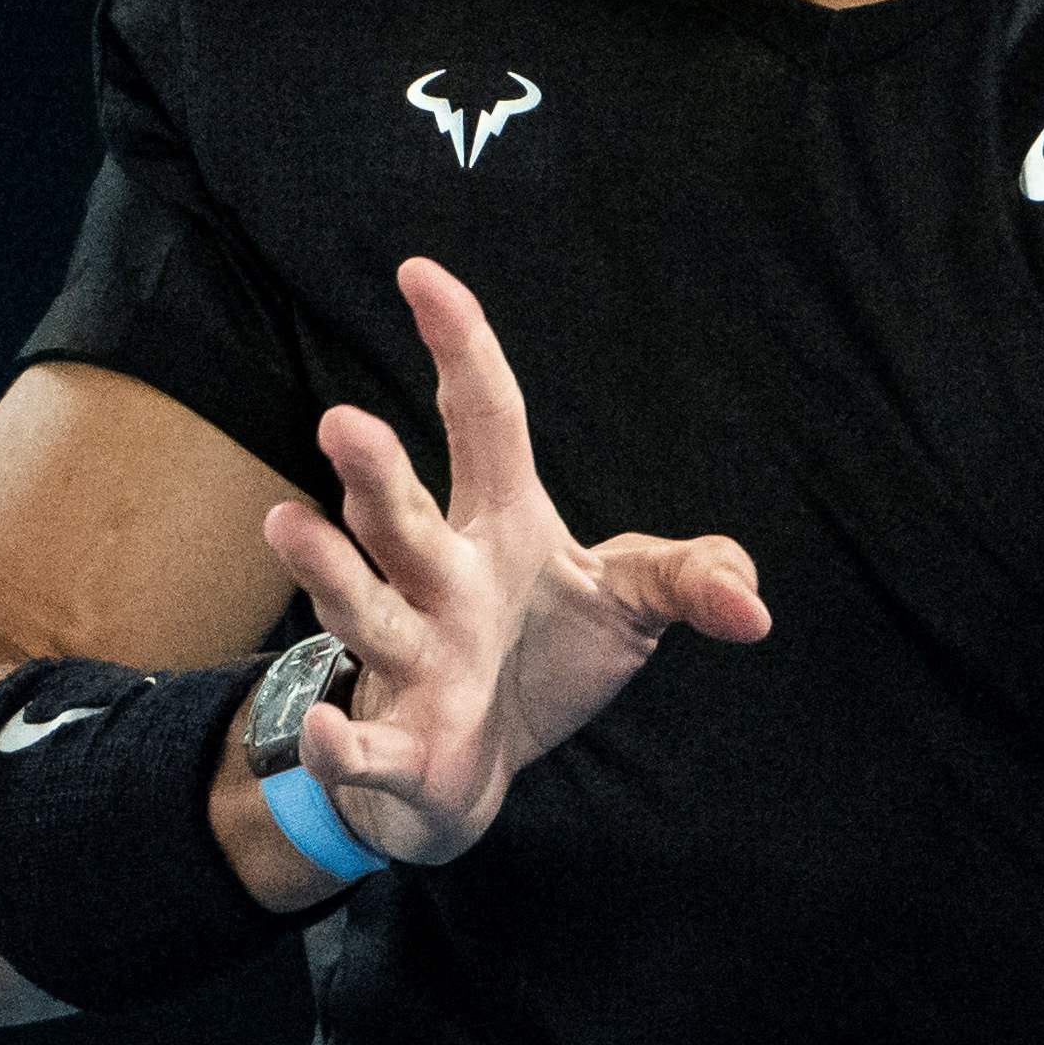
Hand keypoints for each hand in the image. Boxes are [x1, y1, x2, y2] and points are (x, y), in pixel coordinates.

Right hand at [259, 257, 769, 863]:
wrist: (475, 771)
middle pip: (402, 517)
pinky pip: (363, 745)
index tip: (421, 273)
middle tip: (345, 421)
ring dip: (329, 573)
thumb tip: (752, 602)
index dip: (460, 349)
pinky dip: (337, 742)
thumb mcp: (632, 603)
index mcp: (500, 526)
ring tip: (291, 524)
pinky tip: (322, 729)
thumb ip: (690, 577)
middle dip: (375, 474)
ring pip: (363, 609)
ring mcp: (410, 660)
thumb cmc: (545, 656)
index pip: (483, 422)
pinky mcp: (398, 748)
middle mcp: (439, 580)